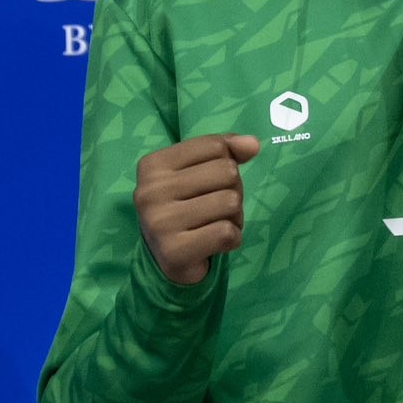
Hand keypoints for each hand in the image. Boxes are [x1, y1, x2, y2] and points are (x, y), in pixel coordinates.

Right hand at [134, 133, 260, 285]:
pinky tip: (216, 244)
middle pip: (226, 172)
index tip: (210, 184)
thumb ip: (226, 151)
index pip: (215, 146)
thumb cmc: (186, 207)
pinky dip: (232, 239)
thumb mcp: (200, 172)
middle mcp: (150, 190)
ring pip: (230, 202)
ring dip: (235, 217)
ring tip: (215, 225)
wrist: (167, 259)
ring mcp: (159, 221)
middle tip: (215, 210)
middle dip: (233, 191)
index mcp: (153, 164)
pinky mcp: (174, 251)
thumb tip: (252, 144)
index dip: (227, 164)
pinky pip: (227, 233)